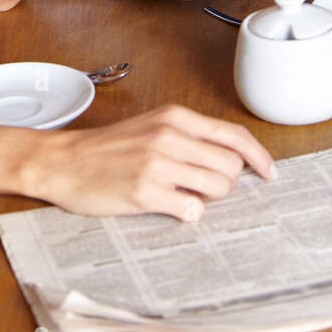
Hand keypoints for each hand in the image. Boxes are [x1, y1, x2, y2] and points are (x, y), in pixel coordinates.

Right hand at [34, 105, 275, 218]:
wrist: (62, 162)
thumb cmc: (106, 148)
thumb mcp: (150, 126)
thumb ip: (188, 136)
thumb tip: (231, 159)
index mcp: (174, 117)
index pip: (234, 135)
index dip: (259, 157)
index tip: (269, 173)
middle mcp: (169, 136)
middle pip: (231, 166)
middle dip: (226, 182)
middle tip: (203, 187)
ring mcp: (157, 165)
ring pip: (217, 188)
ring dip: (207, 199)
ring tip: (183, 195)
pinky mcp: (144, 193)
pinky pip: (191, 211)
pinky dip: (187, 214)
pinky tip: (169, 206)